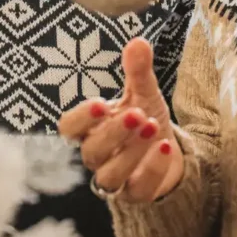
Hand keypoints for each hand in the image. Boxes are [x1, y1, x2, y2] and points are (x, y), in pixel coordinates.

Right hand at [57, 38, 182, 202]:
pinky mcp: (137, 194)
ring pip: (109, 176)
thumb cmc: (145, 120)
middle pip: (91, 151)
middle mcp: (98, 156)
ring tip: (153, 126)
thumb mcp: (144, 93)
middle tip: (138, 113)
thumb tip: (138, 41)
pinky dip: (151, 169)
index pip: (68, 128)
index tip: (100, 104)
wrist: (168, 151)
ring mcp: (116, 178)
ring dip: (131, 151)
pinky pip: (138, 190)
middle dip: (113, 132)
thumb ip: (138, 71)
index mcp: (92, 129)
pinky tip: (165, 147)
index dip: (80, 119)